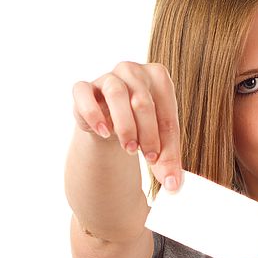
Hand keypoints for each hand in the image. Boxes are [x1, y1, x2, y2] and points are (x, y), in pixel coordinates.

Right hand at [72, 61, 184, 192]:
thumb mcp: (158, 143)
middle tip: (149, 159)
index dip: (167, 142)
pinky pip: (84, 93)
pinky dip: (93, 113)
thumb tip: (173, 185)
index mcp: (159, 78)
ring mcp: (107, 77)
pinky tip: (104, 132)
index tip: (163, 167)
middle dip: (148, 134)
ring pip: (116, 93)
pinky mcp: (84, 88)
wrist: (111, 125)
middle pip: (143, 101)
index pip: (167, 113)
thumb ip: (166, 161)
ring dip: (125, 125)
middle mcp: (133, 71)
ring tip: (130, 148)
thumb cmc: (142, 128)